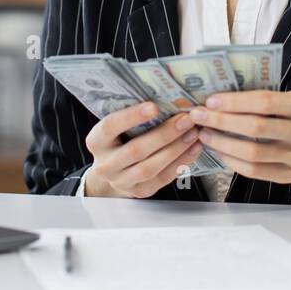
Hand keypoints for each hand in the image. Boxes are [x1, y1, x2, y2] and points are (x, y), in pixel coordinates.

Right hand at [83, 102, 201, 197]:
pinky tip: (194, 148)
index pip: (110, 127)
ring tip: (193, 133)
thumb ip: (133, 116)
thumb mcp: (118, 127)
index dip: (132, 117)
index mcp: (96, 141)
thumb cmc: (120, 139)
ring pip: (150, 167)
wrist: (113, 172)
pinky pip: (162, 179)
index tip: (155, 106)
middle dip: (164, 134)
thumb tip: (167, 97)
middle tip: (186, 120)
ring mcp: (121, 181)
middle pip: (135, 150)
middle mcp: (105, 164)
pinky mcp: (139, 191)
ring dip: (176, 149)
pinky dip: (181, 163)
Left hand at [188, 90, 290, 204]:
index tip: (210, 100)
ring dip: (222, 143)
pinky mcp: (289, 176)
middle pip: (256, 128)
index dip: (235, 102)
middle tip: (199, 116)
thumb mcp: (289, 100)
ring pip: (252, 153)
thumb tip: (217, 98)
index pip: (265, 102)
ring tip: (204, 134)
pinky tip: (218, 150)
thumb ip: (261, 98)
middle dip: (221, 121)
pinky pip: (254, 171)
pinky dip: (232, 160)